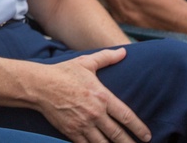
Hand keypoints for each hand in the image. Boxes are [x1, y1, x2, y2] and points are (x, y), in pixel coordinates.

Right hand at [32, 48, 150, 142]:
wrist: (40, 85)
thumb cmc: (64, 73)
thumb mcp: (86, 62)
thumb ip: (106, 58)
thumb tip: (124, 51)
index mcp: (102, 97)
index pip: (126, 116)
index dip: (138, 128)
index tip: (146, 135)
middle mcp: (95, 113)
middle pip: (118, 134)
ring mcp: (83, 124)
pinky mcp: (72, 132)